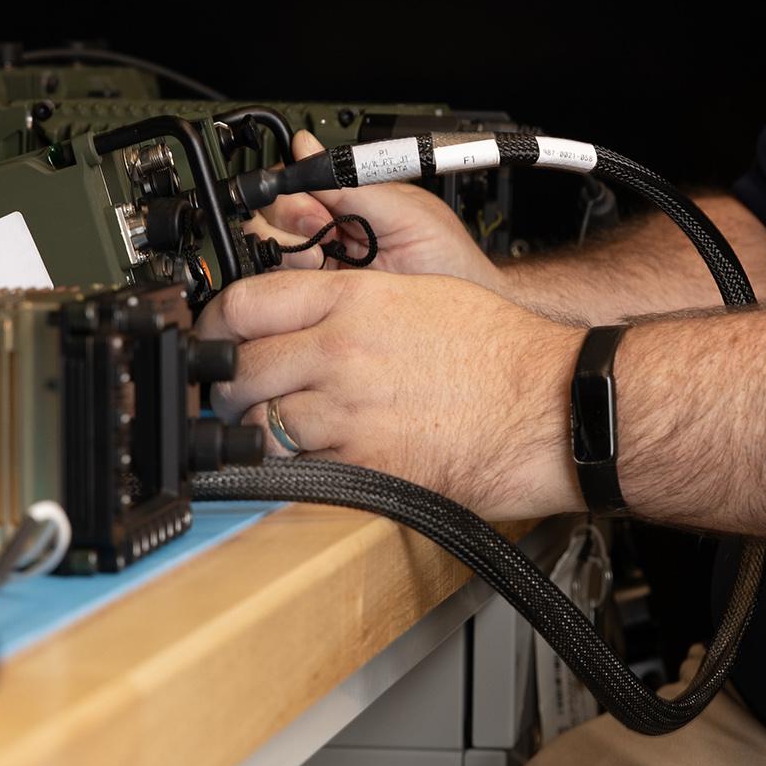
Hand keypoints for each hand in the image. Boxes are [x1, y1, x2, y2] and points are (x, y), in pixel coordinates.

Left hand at [201, 268, 583, 520]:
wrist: (553, 404)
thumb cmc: (502, 352)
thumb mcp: (422, 293)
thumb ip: (354, 299)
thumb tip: (305, 312)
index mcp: (356, 298)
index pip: (247, 302)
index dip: (215, 324)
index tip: (212, 337)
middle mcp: (344, 350)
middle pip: (240, 367)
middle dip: (226, 385)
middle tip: (230, 394)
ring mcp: (350, 411)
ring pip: (259, 424)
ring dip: (254, 433)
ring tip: (264, 435)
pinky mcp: (366, 467)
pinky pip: (297, 472)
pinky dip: (290, 471)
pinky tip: (302, 464)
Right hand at [252, 129, 505, 291]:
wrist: (466, 325)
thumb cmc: (449, 263)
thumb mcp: (406, 214)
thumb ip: (355, 184)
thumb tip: (306, 146)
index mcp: (352, 200)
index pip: (298, 182)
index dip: (296, 190)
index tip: (314, 207)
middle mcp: (332, 229)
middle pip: (276, 213)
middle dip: (292, 219)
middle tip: (321, 232)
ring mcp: (325, 265)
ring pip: (274, 250)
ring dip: (292, 251)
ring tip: (323, 260)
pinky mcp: (321, 298)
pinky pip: (285, 287)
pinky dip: (292, 283)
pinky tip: (320, 282)